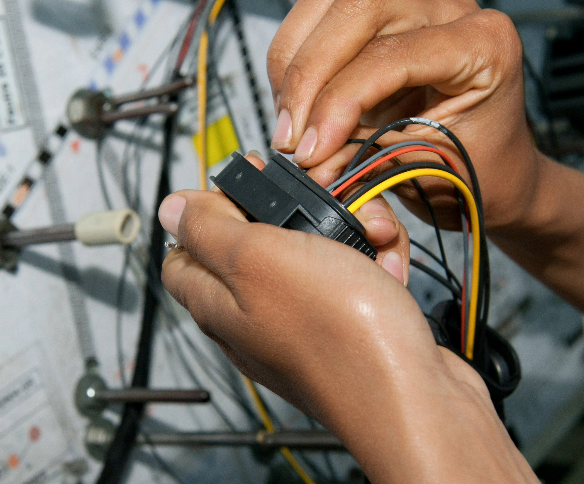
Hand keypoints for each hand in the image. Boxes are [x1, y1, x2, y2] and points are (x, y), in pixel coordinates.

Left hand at [157, 179, 534, 481]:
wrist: (413, 395)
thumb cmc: (338, 334)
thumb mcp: (256, 257)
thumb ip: (208, 229)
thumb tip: (170, 209)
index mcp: (218, 302)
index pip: (182, 251)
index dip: (205, 211)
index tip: (242, 188)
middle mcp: (253, 318)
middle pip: (255, 242)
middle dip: (293, 211)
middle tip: (320, 203)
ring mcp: (301, 325)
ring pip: (314, 253)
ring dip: (346, 233)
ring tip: (367, 236)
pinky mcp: (349, 330)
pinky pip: (354, 280)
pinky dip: (373, 265)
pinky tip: (386, 272)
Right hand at [267, 0, 538, 230]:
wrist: (494, 171)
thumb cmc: (479, 170)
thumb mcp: (426, 170)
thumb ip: (364, 158)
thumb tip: (307, 158)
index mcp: (482, 44)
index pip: (389, 54)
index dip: (338, 102)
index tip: (311, 151)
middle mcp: (450, 11)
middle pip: (356, 7)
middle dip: (308, 74)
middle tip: (292, 137)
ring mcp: (414, 6)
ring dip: (295, 62)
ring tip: (294, 121)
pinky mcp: (381, 16)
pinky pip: (321, 13)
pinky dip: (294, 59)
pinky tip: (300, 104)